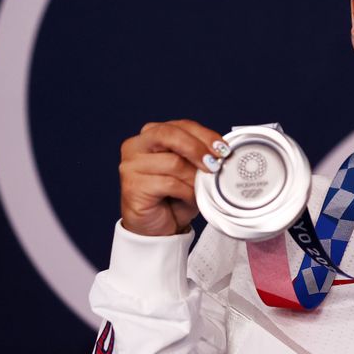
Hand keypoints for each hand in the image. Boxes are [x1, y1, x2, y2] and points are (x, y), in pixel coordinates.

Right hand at [118, 119, 228, 236]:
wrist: (158, 228)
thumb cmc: (175, 196)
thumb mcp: (190, 169)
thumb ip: (199, 154)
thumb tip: (220, 150)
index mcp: (151, 134)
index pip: (181, 125)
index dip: (205, 135)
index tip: (223, 149)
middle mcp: (136, 145)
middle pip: (170, 135)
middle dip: (197, 148)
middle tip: (215, 163)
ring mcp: (131, 165)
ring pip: (173, 162)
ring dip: (194, 178)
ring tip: (199, 189)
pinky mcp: (133, 186)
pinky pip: (169, 183)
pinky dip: (186, 192)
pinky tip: (188, 198)